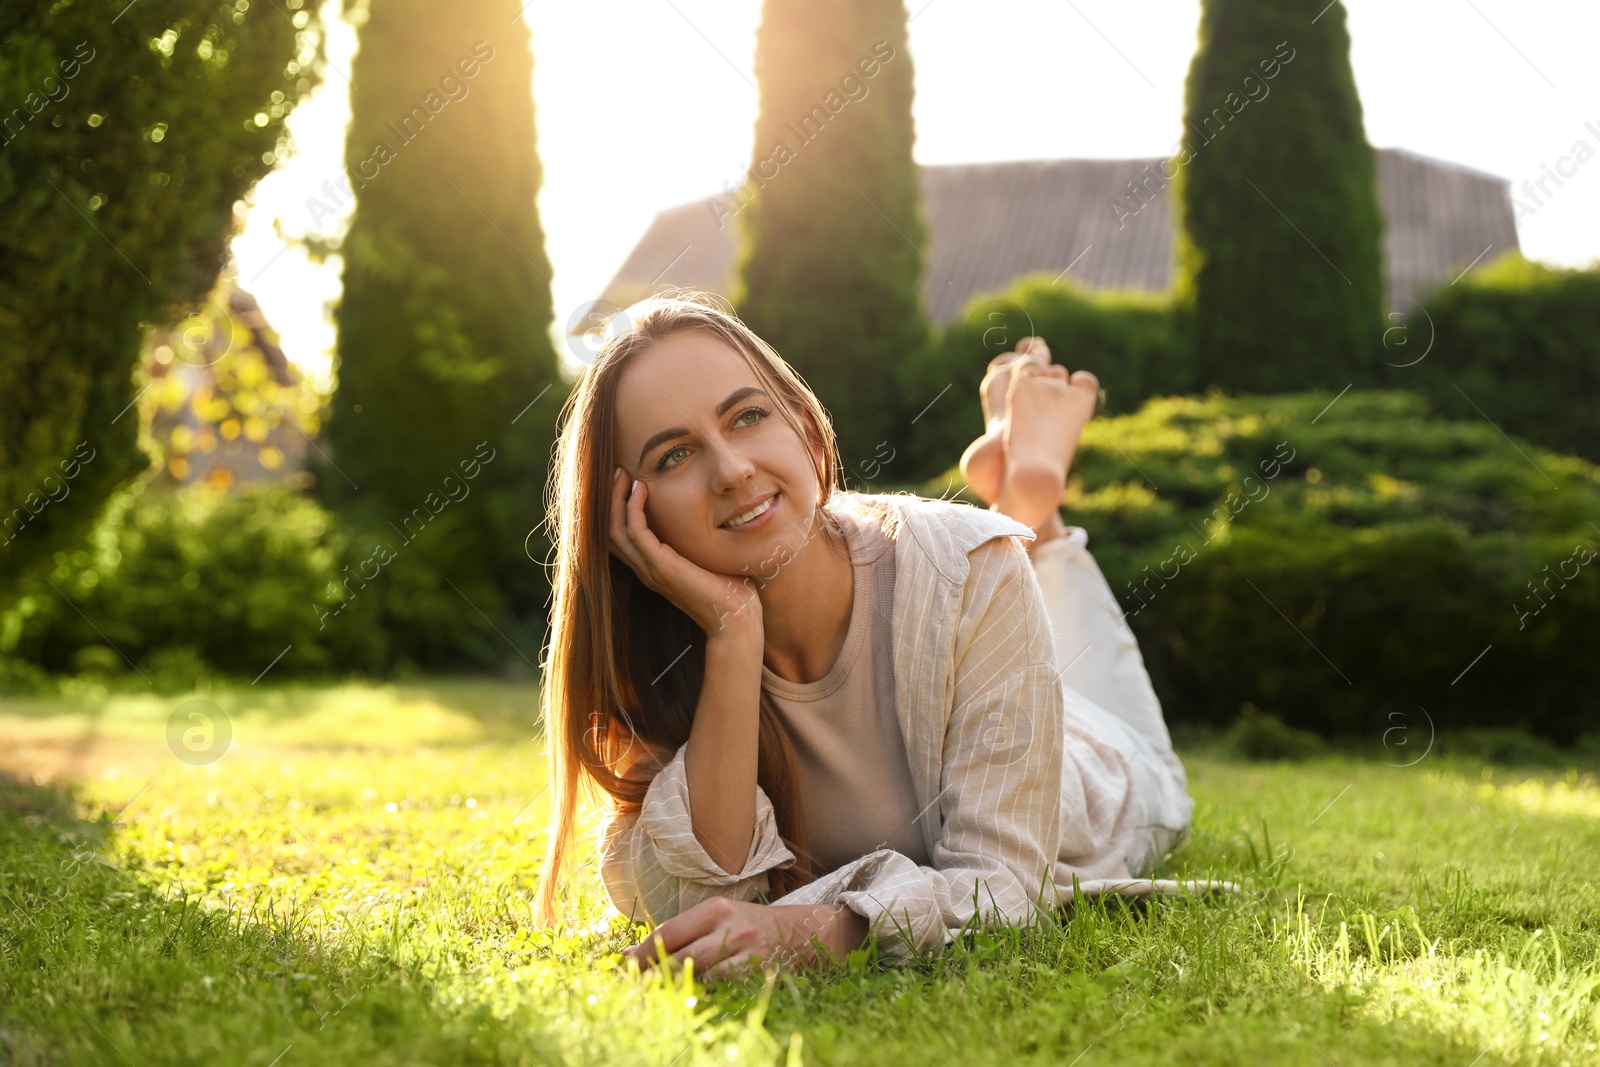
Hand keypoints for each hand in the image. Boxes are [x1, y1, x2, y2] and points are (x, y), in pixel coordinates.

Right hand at [608, 467, 762, 636]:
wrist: (736, 619)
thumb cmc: (731, 590)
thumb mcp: (710, 558)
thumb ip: (702, 539)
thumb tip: (716, 514)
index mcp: (655, 568)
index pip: (621, 537)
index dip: (618, 508)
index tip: (628, 480)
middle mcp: (646, 569)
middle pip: (610, 531)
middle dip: (610, 500)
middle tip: (618, 471)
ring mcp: (650, 570)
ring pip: (615, 530)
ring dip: (616, 499)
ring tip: (622, 474)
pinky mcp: (660, 567)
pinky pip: (636, 532)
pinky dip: (633, 508)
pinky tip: (642, 489)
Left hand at [622, 898, 869, 977]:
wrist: (804, 933)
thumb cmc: (751, 927)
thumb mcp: (720, 918)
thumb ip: (684, 933)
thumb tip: (633, 954)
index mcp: (715, 909)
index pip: (668, 932)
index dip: (642, 952)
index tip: (622, 966)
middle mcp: (730, 927)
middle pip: (679, 956)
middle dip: (651, 974)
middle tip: (630, 987)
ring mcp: (746, 952)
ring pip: (699, 976)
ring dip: (673, 988)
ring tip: (652, 997)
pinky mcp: (758, 974)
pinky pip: (722, 990)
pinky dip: (703, 995)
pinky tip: (689, 1001)